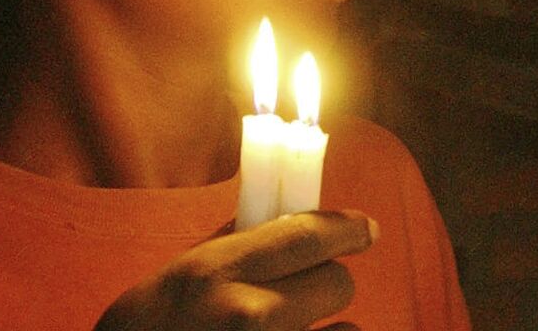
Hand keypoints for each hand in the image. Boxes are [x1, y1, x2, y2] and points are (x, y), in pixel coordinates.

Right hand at [96, 210, 376, 330]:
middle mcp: (248, 316)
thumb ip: (227, 248)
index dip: (346, 228)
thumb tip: (280, 217)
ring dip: (326, 328)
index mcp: (214, 274)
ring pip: (346, 329)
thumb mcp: (172, 282)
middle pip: (338, 282)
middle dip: (326, 283)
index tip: (365, 228)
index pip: (307, 235)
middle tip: (304, 293)